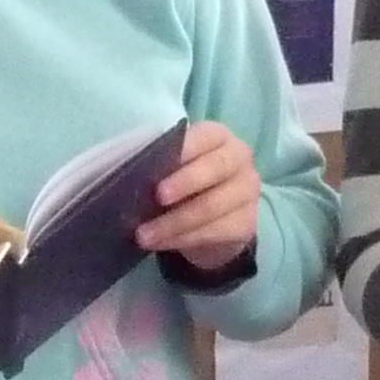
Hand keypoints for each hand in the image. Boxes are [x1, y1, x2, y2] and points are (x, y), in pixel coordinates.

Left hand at [136, 121, 260, 272]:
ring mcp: (248, 192)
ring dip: (173, 222)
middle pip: (215, 168)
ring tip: (143, 234)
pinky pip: (214, 232)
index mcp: (217, 137)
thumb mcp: (172, 167)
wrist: (213, 220)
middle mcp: (240, 159)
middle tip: (157, 197)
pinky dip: (182, 238)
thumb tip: (131, 173)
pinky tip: (159, 243)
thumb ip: (160, 163)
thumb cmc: (184, 182)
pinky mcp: (247, 223)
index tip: (158, 161)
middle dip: (183, 183)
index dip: (184, 148)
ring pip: (211, 207)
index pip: (205, 136)